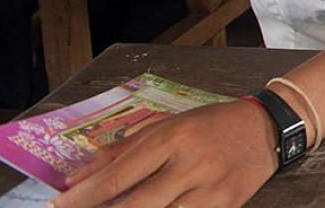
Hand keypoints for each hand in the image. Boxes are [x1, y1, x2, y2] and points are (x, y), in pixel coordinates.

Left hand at [54, 98, 276, 207]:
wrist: (267, 129)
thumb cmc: (209, 125)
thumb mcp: (166, 124)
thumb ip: (120, 150)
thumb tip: (76, 178)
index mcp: (173, 137)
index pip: (119, 175)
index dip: (84, 197)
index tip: (58, 206)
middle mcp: (191, 163)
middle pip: (135, 206)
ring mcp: (211, 189)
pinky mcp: (227, 207)